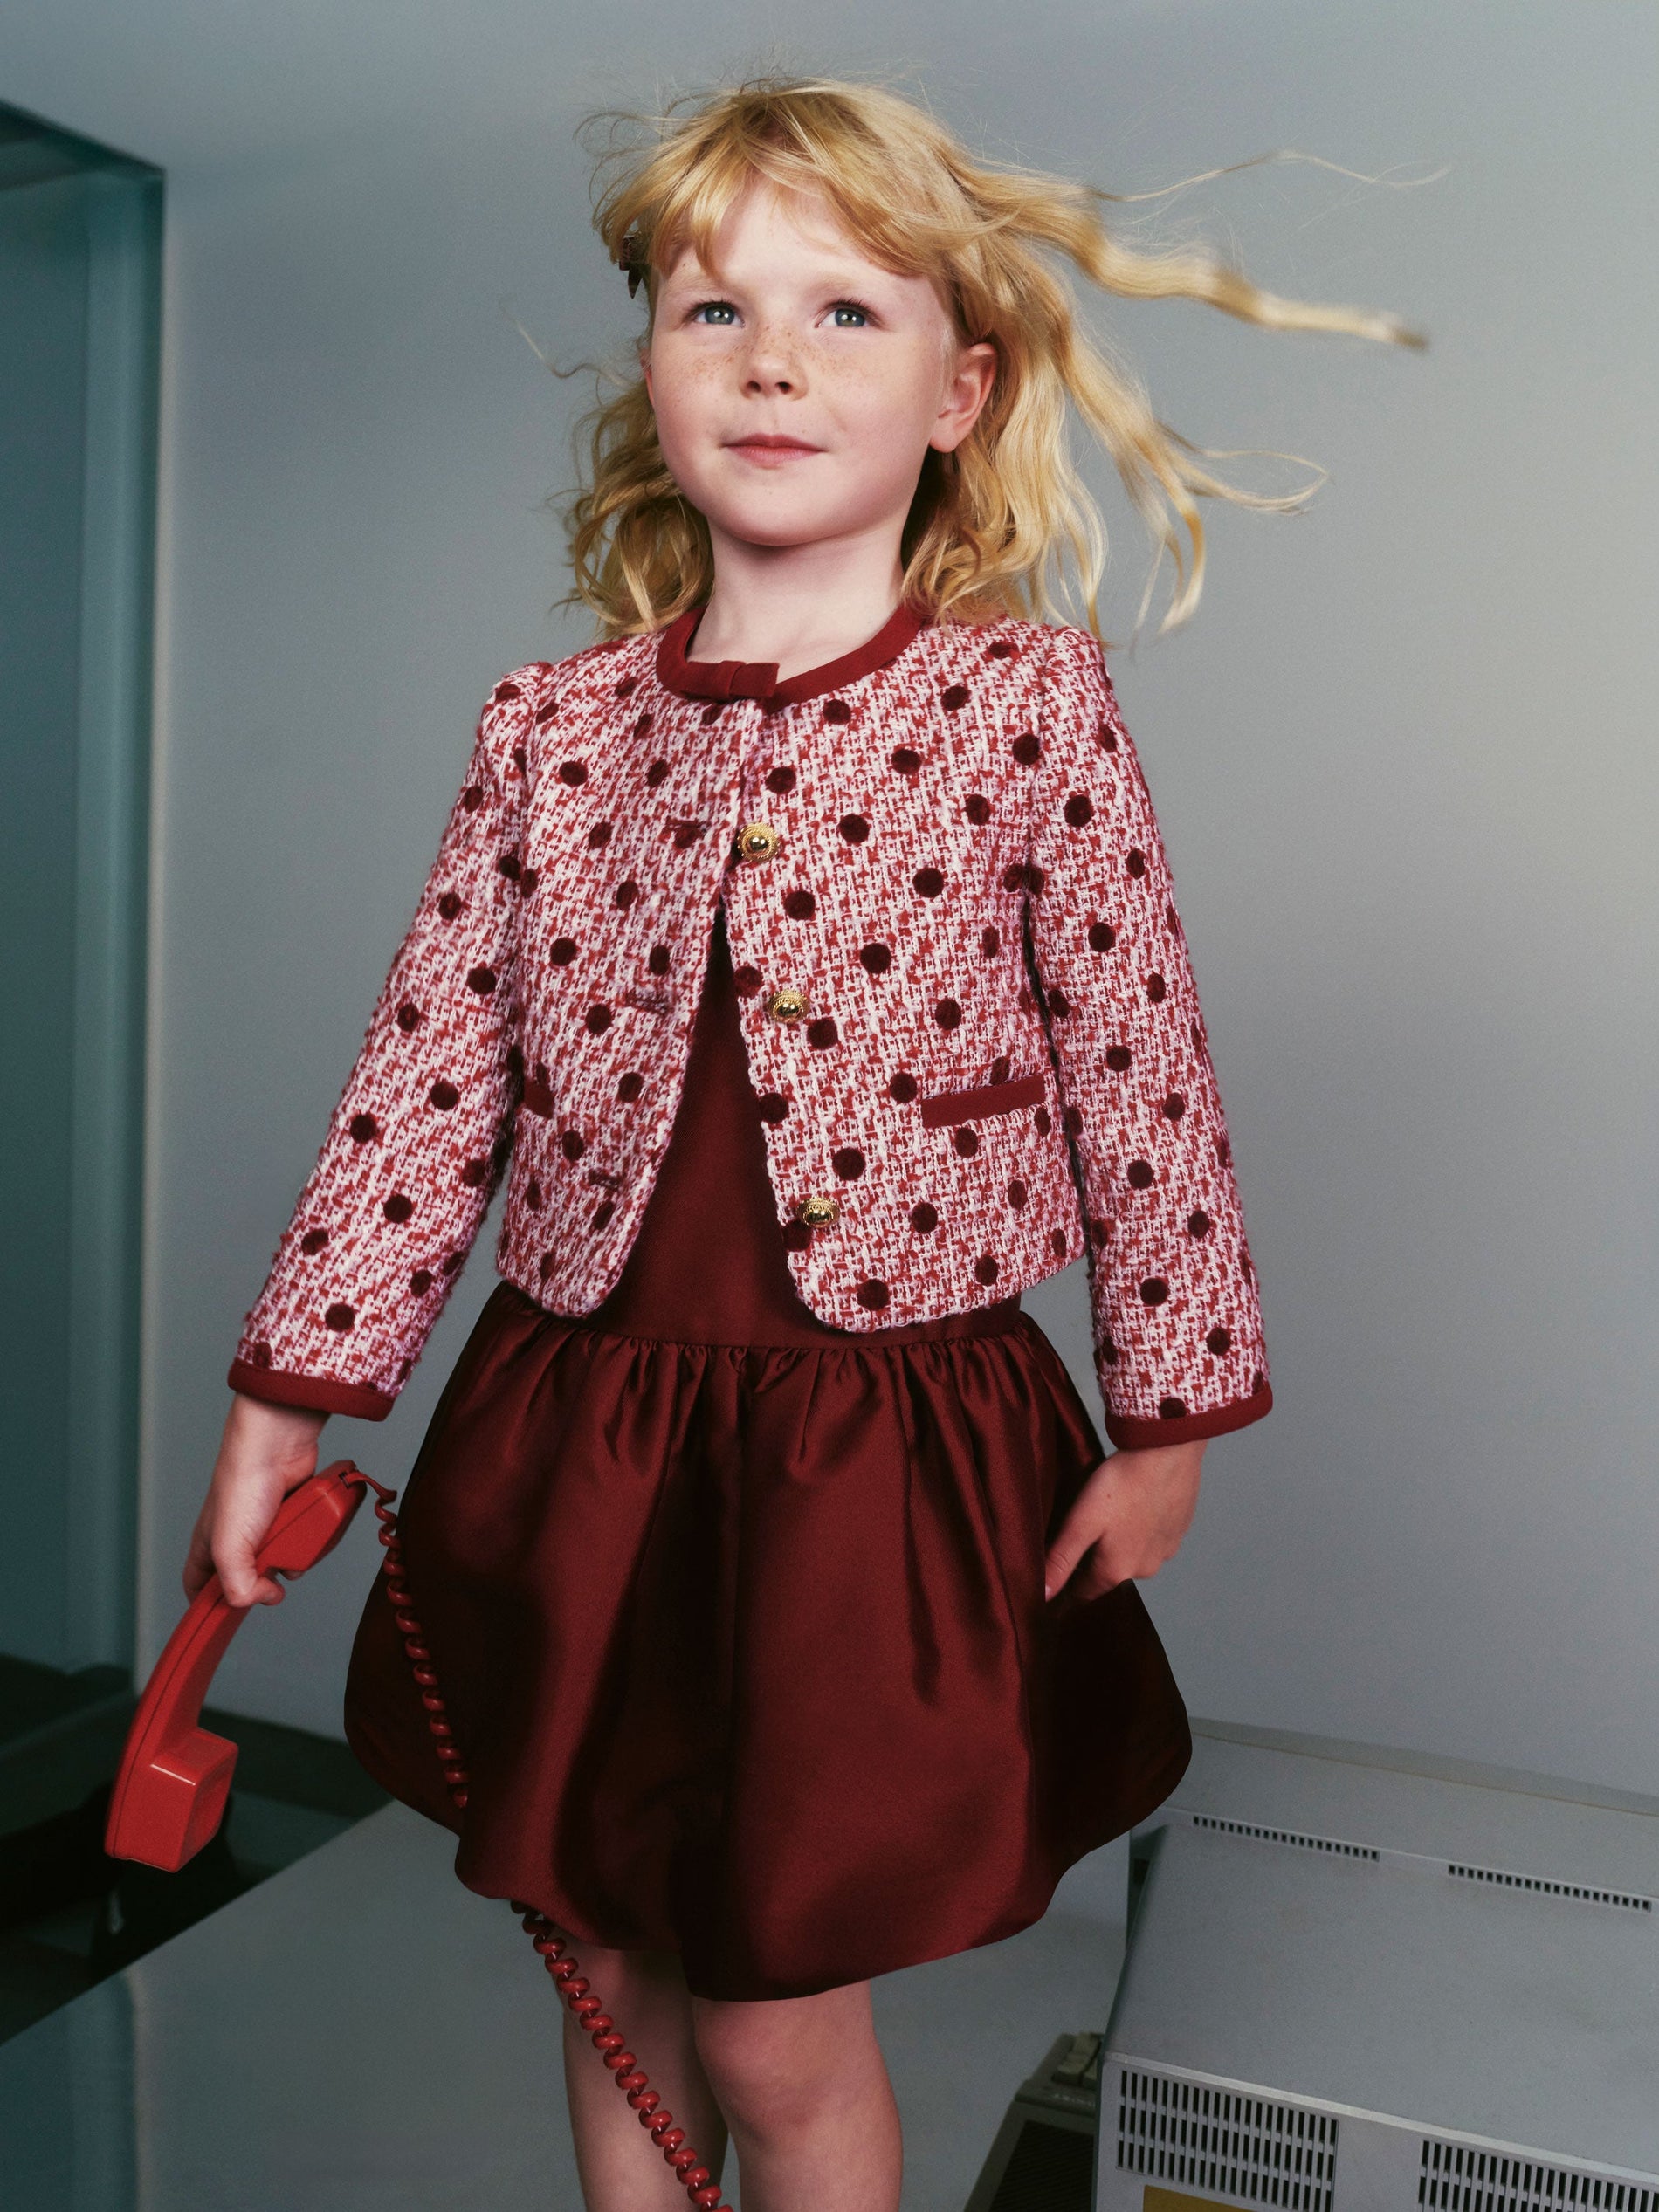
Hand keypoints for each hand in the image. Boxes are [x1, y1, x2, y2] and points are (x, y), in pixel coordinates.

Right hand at [184, 1393, 330, 1609]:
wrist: (278, 1445)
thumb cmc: (243, 1485)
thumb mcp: (229, 1547)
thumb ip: (236, 1585)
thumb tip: (263, 1598)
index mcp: (208, 1546)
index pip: (199, 1586)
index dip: (208, 1604)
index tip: (226, 1618)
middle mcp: (235, 1537)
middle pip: (249, 1578)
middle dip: (263, 1582)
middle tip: (271, 1571)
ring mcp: (265, 1526)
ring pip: (281, 1562)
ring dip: (290, 1559)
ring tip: (290, 1542)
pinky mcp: (292, 1514)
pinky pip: (302, 1540)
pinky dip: (307, 1539)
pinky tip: (308, 1530)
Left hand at [1042, 1440, 1203, 1609]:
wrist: (1169, 1450)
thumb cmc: (1123, 1482)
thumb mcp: (1081, 1522)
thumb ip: (1061, 1560)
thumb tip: (1043, 1595)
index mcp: (1116, 1570)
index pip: (1084, 1592)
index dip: (1067, 1586)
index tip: (1056, 1577)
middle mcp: (1145, 1568)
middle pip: (1108, 1573)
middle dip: (1092, 1560)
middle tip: (1079, 1532)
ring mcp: (1166, 1549)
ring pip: (1133, 1554)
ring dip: (1119, 1543)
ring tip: (1107, 1515)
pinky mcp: (1179, 1529)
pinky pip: (1153, 1536)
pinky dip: (1142, 1527)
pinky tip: (1133, 1505)